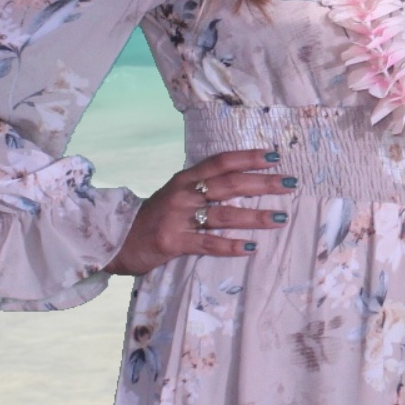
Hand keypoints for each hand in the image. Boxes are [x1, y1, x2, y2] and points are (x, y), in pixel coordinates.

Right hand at [107, 148, 293, 274]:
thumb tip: (239, 181)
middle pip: (229, 184)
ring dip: (255, 216)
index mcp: (185, 179)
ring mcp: (177, 217)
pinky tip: (250, 247)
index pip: (221, 162)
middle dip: (262, 183)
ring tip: (280, 218)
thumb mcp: (174, 194)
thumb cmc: (151, 217)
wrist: (114, 238)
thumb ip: (200, 187)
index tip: (275, 156)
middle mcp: (183, 193)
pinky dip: (230, 245)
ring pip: (223, 214)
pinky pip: (207, 243)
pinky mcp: (172, 241)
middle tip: (289, 183)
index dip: (248, 157)